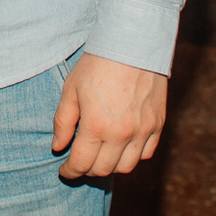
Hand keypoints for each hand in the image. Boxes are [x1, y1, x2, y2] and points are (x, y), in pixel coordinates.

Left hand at [51, 53, 167, 178]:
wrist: (132, 44)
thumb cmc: (97, 64)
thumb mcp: (71, 89)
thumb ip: (63, 121)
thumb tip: (58, 147)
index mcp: (97, 126)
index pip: (82, 164)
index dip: (70, 171)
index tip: (64, 171)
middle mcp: (122, 134)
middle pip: (103, 169)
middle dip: (87, 170)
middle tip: (80, 162)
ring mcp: (143, 131)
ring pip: (126, 167)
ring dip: (110, 166)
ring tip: (100, 156)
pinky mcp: (158, 124)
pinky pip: (146, 153)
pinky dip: (133, 156)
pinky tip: (121, 147)